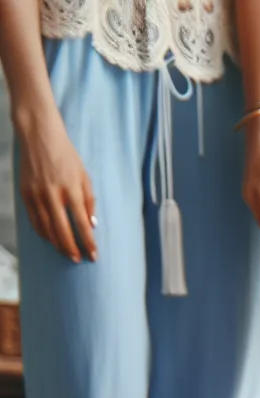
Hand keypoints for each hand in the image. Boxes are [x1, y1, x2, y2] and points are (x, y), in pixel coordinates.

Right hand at [17, 110, 96, 262]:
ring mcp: (36, 193)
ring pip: (46, 227)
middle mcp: (53, 193)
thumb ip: (89, 201)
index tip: (94, 255)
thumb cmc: (66, 156)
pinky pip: (34, 219)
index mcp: (71, 189)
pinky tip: (50, 239)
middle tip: (79, 260)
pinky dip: (42, 232)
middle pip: (63, 230)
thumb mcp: (84, 176)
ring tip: (66, 254)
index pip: (82, 223)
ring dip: (57, 244)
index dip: (88, 242)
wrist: (39, 135)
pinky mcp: (25, 192)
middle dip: (72, 248)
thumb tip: (92, 225)